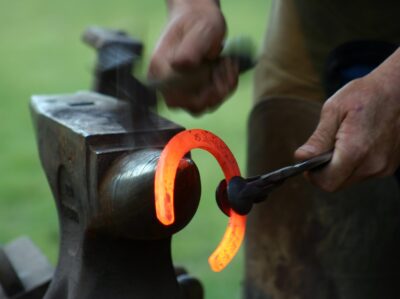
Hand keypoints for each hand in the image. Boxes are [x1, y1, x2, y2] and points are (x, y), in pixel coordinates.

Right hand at [148, 0, 238, 114]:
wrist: (200, 20)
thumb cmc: (197, 22)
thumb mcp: (199, 31)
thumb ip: (190, 49)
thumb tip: (180, 65)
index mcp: (161, 70)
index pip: (175, 97)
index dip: (198, 91)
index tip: (212, 69)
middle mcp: (169, 85)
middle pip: (193, 106)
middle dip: (215, 90)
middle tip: (224, 67)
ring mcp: (183, 91)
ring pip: (205, 106)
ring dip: (222, 88)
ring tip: (225, 64)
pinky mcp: (195, 92)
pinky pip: (212, 101)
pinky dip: (225, 87)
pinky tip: (226, 68)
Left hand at [295, 49, 399, 190]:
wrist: (399, 90)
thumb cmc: (365, 95)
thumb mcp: (334, 110)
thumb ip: (318, 139)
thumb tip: (302, 158)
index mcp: (356, 150)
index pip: (327, 182)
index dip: (313, 175)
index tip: (309, 162)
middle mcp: (373, 164)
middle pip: (337, 184)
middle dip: (325, 171)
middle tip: (324, 149)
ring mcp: (384, 167)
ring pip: (349, 180)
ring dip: (340, 167)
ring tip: (342, 142)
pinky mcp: (389, 166)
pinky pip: (363, 173)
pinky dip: (354, 164)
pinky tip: (357, 144)